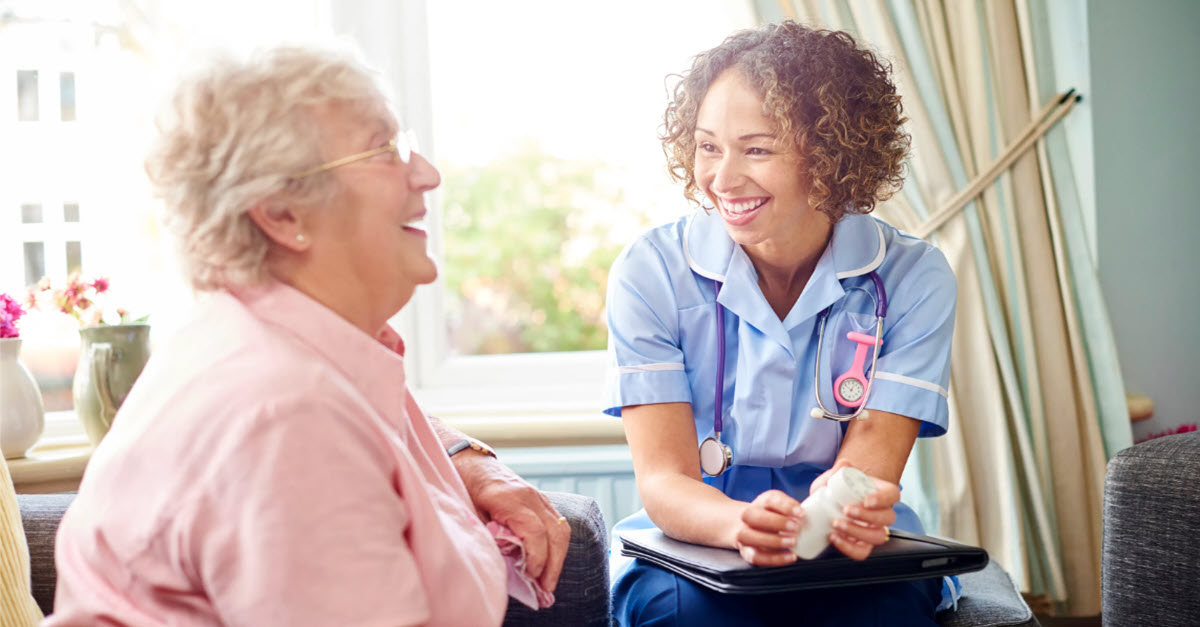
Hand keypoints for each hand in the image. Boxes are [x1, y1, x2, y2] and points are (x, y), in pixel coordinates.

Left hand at [453, 453, 570, 593]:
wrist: (472, 463)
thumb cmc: (466, 488)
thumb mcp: (470, 514)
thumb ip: (489, 536)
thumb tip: (506, 566)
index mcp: (510, 499)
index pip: (536, 533)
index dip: (536, 559)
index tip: (530, 578)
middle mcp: (530, 496)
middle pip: (556, 532)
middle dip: (554, 564)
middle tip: (546, 589)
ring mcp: (539, 496)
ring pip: (561, 528)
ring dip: (558, 557)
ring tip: (549, 581)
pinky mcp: (541, 500)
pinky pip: (557, 523)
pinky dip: (556, 546)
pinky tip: (548, 563)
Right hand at [733, 490, 804, 566]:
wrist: (750, 527)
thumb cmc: (772, 517)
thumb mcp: (782, 508)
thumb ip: (793, 509)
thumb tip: (804, 514)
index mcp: (761, 503)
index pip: (769, 499)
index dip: (785, 506)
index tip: (801, 512)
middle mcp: (748, 517)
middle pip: (753, 516)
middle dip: (776, 522)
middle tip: (796, 528)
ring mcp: (744, 534)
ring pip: (750, 536)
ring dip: (773, 540)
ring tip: (793, 542)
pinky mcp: (747, 551)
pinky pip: (756, 557)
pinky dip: (774, 558)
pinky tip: (790, 556)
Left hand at [811, 464, 897, 560]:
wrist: (825, 507)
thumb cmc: (834, 491)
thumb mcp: (832, 480)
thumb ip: (837, 472)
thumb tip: (844, 464)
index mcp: (880, 494)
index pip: (893, 494)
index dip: (883, 499)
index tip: (867, 500)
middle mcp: (881, 514)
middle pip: (888, 518)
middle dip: (867, 516)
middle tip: (846, 510)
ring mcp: (873, 531)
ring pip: (878, 537)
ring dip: (857, 532)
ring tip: (836, 524)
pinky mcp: (862, 545)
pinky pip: (863, 552)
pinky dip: (849, 548)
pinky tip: (835, 537)